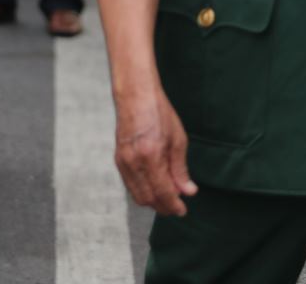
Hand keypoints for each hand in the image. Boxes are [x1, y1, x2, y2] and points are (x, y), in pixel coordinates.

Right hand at [114, 86, 198, 216]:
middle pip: (147, 198)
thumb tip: (188, 191)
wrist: (135, 95)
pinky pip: (130, 184)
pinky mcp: (118, 158)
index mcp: (151, 156)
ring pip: (136, 194)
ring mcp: (123, 161)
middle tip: (177, 206)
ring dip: (153, 201)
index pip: (162, 192)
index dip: (173, 205)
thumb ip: (180, 169)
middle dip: (163, 207)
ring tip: (167, 197)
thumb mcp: (178, 140)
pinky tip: (154, 185)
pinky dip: (143, 190)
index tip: (183, 210)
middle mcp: (133, 162)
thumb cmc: (159, 113)